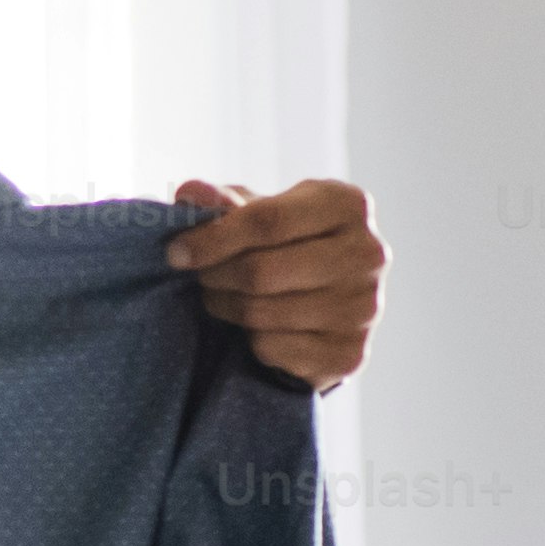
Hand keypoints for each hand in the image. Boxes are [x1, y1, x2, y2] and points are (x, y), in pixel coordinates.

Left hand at [169, 175, 380, 392]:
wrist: (329, 297)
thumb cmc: (287, 242)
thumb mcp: (259, 210)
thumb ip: (222, 200)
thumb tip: (190, 192)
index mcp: (349, 205)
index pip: (267, 220)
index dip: (213, 238)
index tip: (176, 252)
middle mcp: (368, 254)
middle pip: (262, 271)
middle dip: (216, 275)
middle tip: (201, 277)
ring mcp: (365, 308)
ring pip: (264, 313)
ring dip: (227, 307)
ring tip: (220, 297)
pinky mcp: (350, 354)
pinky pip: (275, 348)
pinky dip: (251, 340)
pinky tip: (254, 326)